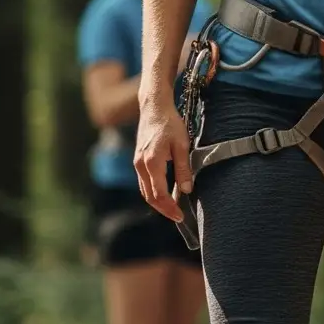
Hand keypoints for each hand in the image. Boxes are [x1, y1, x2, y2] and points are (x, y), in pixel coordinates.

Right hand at [134, 87, 192, 221]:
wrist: (154, 107)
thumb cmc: (170, 123)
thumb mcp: (182, 145)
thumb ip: (183, 169)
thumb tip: (186, 190)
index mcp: (152, 162)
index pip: (159, 194)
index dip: (169, 208)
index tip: (180, 215)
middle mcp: (140, 165)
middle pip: (149, 197)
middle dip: (163, 209)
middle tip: (177, 216)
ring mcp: (137, 163)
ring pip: (144, 191)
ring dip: (157, 202)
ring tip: (172, 209)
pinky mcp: (138, 160)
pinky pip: (143, 182)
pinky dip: (152, 192)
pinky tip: (164, 194)